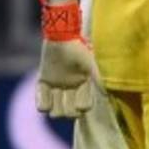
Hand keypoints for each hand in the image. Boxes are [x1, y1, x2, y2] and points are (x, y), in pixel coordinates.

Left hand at [36, 0, 95, 117]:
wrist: (60, 35)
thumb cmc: (78, 49)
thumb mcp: (90, 64)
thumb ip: (97, 78)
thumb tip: (106, 95)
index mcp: (85, 86)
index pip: (84, 106)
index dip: (82, 107)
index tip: (80, 105)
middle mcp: (72, 89)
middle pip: (69, 113)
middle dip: (68, 110)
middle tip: (65, 98)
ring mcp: (57, 87)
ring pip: (55, 112)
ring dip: (55, 108)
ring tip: (55, 97)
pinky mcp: (44, 82)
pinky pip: (41, 103)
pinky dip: (42, 102)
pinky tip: (45, 96)